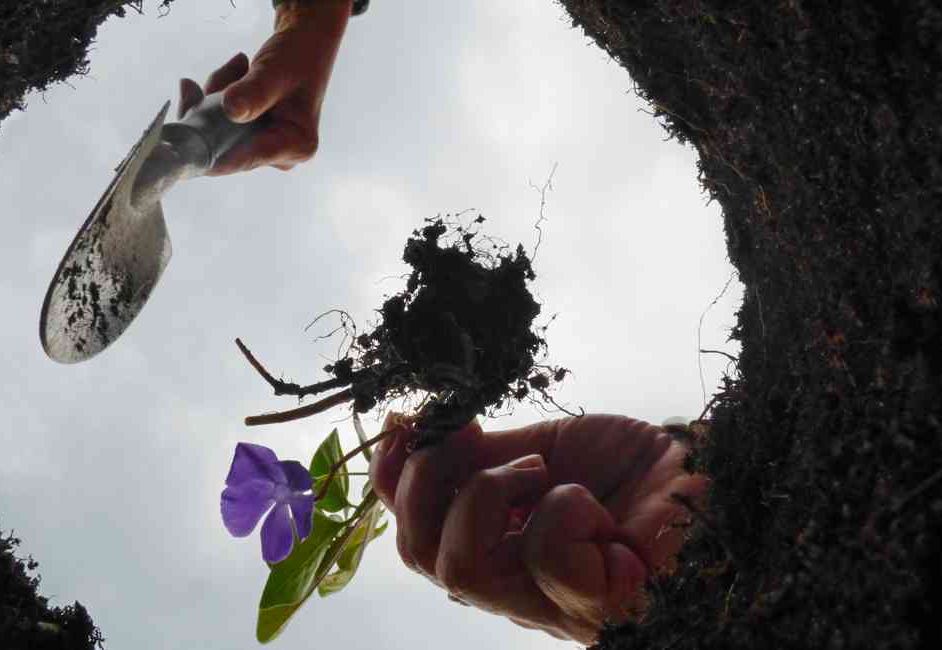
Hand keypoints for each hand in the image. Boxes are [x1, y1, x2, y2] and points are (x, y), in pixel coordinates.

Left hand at [177, 1, 350, 175]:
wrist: (303, 46)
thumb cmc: (297, 57)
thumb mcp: (275, 71)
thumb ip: (254, 92)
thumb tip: (232, 110)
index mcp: (296, 145)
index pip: (245, 158)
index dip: (210, 150)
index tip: (183, 133)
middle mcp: (280, 155)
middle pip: (227, 147)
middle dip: (213, 111)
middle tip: (226, 75)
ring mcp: (263, 148)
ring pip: (218, 134)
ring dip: (215, 98)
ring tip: (238, 67)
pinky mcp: (249, 138)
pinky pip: (217, 126)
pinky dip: (214, 99)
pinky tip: (231, 73)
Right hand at [369, 413, 708, 643]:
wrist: (717, 478)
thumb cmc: (641, 473)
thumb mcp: (546, 448)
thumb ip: (483, 455)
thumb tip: (412, 426)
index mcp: (498, 549)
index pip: (413, 534)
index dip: (393, 477)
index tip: (408, 419)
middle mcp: (515, 587)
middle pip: (420, 558)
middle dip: (425, 480)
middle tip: (470, 435)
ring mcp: (554, 605)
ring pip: (460, 569)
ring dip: (486, 493)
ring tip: (536, 470)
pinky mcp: (599, 606)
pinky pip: (545, 558)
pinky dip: (562, 509)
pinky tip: (592, 503)